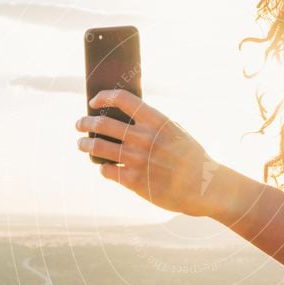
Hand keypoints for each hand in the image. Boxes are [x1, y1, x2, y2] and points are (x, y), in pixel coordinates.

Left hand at [75, 89, 222, 216]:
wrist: (204, 187)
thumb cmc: (193, 159)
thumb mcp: (177, 132)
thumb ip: (155, 125)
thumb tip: (131, 118)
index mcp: (157, 121)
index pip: (122, 99)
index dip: (103, 97)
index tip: (94, 101)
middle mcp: (144, 138)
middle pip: (103, 124)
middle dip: (85, 122)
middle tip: (79, 124)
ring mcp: (137, 159)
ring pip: (98, 147)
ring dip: (85, 144)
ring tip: (81, 144)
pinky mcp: (133, 181)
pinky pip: (107, 171)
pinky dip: (103, 169)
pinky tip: (105, 169)